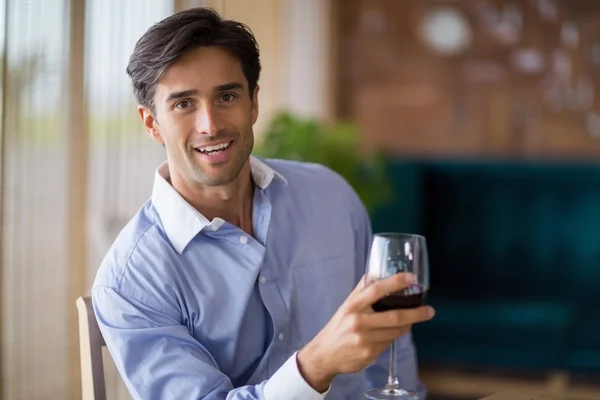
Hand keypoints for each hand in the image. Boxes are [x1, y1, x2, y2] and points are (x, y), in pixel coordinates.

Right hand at [296, 273, 434, 391]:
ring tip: (411, 321)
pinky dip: (394, 337)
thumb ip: (362, 291)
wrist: (324, 354)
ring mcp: (364, 339)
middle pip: (394, 316)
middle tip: (429, 311)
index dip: (394, 282)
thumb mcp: (346, 306)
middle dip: (416, 313)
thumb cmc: (338, 326)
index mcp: (353, 305)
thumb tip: (375, 272)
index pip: (375, 289)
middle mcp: (358, 321)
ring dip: (406, 326)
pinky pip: (389, 344)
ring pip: (395, 331)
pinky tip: (391, 334)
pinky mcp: (368, 354)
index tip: (411, 278)